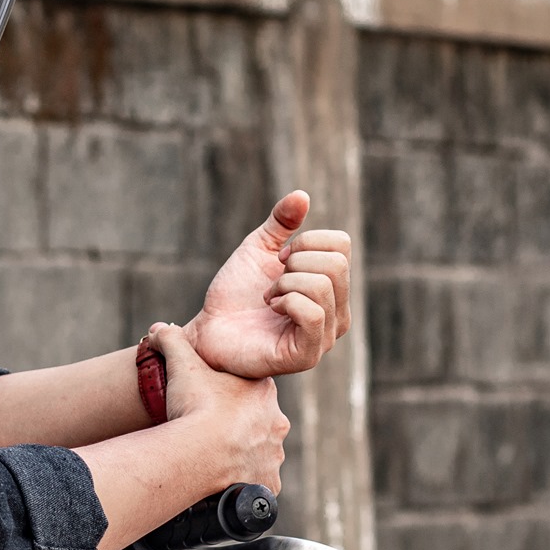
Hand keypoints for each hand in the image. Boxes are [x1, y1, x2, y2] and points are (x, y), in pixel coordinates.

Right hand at [145, 323, 288, 494]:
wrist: (198, 452)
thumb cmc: (195, 406)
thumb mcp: (181, 363)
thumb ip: (172, 340)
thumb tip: (158, 329)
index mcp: (263, 391)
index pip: (250, 389)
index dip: (229, 394)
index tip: (209, 401)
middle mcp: (275, 423)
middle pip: (258, 421)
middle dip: (238, 426)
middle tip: (209, 430)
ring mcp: (273, 455)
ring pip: (260, 453)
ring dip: (242, 454)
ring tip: (214, 456)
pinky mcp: (267, 482)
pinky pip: (259, 482)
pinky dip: (245, 481)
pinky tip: (226, 478)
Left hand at [185, 190, 352, 378]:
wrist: (209, 329)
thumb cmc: (236, 293)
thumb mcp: (258, 248)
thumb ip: (281, 223)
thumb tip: (302, 195)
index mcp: (333, 287)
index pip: (341, 246)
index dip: (304, 242)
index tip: (279, 260)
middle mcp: (338, 313)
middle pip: (336, 264)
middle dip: (294, 264)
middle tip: (272, 282)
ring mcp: (326, 336)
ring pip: (321, 286)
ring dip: (283, 284)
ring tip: (268, 298)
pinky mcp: (308, 354)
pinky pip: (312, 313)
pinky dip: (285, 301)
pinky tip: (271, 309)